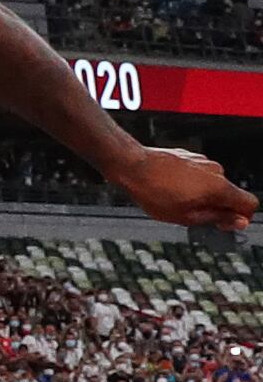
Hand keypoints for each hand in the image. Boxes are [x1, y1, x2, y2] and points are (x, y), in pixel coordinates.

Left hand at [112, 145, 254, 229]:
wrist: (132, 165)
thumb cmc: (153, 191)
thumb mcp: (186, 217)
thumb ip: (216, 218)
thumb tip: (238, 221)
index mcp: (219, 187)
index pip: (249, 203)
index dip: (241, 217)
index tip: (226, 224)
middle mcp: (216, 171)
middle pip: (230, 194)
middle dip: (217, 207)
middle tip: (194, 217)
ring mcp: (203, 161)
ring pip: (212, 184)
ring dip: (202, 196)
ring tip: (177, 201)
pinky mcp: (190, 156)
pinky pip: (199, 174)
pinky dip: (192, 184)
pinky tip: (171, 189)